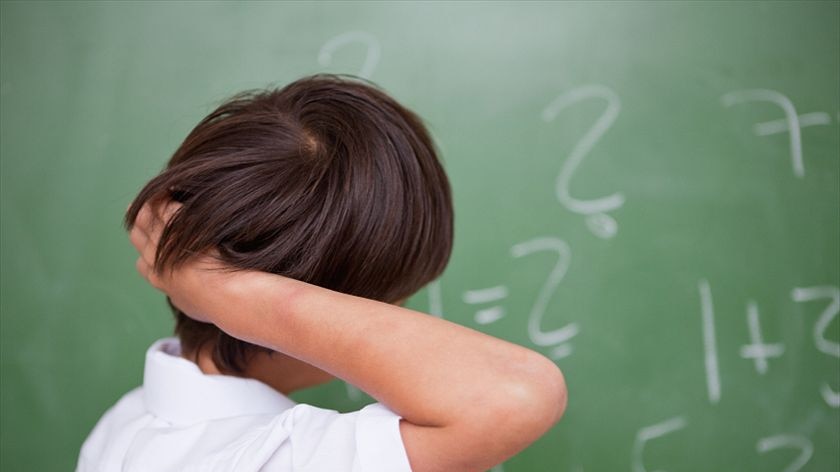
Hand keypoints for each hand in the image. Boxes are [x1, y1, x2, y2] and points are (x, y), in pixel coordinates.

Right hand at [128, 200, 224, 323]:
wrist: (227, 297)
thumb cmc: (223, 305)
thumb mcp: (199, 308)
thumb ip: (190, 301)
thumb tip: (193, 301)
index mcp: (162, 283)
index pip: (143, 266)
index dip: (145, 253)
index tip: (147, 244)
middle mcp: (157, 264)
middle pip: (140, 239)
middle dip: (139, 224)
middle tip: (136, 210)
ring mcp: (165, 246)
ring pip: (148, 221)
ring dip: (149, 208)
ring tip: (152, 196)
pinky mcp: (176, 231)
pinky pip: (165, 209)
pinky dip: (164, 198)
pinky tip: (170, 189)